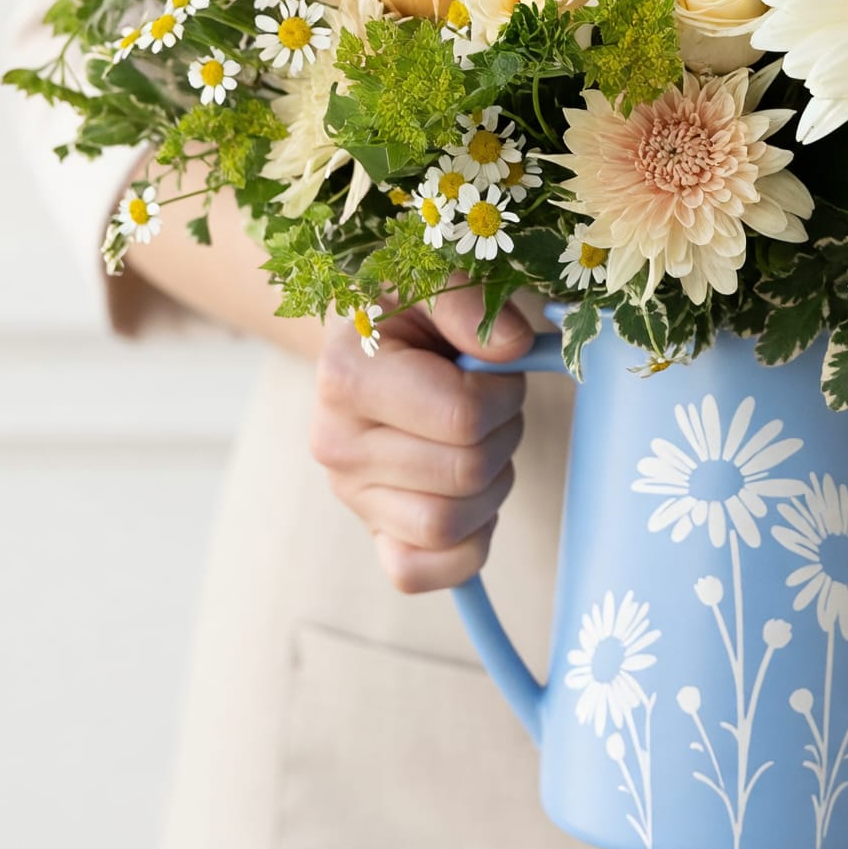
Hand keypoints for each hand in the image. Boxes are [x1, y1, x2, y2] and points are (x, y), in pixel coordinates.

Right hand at [308, 286, 538, 593]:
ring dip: (491, 484)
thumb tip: (512, 347)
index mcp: (346, 375)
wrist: (381, 341)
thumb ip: (469, 299)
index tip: (496, 367)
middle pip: (465, 473)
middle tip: (491, 404)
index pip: (462, 417)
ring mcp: (351, 497)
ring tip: (478, 440)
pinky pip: (423, 572)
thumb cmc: (415, 310)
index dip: (503, 393)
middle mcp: (334, 443)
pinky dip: (467, 542)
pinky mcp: (373, 535)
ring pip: (449, 526)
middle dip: (502, 434)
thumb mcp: (434, 277)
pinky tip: (470, 493)